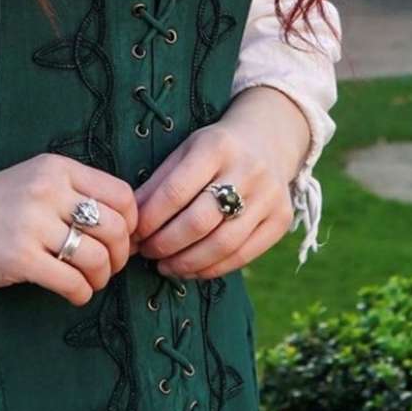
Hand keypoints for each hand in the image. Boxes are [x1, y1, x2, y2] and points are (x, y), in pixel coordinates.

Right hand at [0, 153, 138, 306]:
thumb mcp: (33, 182)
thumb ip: (72, 194)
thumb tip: (124, 227)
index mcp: (56, 168)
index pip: (121, 194)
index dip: (131, 223)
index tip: (120, 241)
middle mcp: (48, 189)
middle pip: (116, 227)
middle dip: (120, 256)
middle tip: (106, 268)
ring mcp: (32, 222)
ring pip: (98, 256)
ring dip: (101, 278)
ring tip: (88, 282)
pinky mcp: (19, 257)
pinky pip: (72, 281)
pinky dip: (81, 294)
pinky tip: (72, 294)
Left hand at [128, 87, 310, 279]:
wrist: (267, 139)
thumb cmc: (215, 148)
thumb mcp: (185, 151)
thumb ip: (158, 184)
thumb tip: (129, 222)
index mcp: (215, 146)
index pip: (175, 191)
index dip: (151, 219)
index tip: (133, 235)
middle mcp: (247, 170)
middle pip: (199, 221)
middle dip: (166, 244)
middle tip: (146, 253)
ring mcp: (269, 197)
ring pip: (223, 244)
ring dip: (187, 262)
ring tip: (165, 266)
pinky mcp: (282, 220)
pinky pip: (244, 255)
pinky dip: (213, 268)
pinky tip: (192, 270)